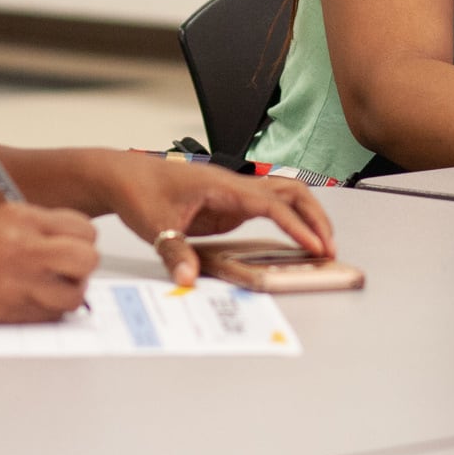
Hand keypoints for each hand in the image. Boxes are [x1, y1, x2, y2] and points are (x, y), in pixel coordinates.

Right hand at [0, 203, 98, 322]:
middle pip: (87, 259)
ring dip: (68, 294)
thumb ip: (34, 226)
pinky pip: (50, 317)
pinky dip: (48, 313)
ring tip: (50, 290)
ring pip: (75, 295)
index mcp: (20, 218)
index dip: (83, 239)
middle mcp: (23, 248)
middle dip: (83, 266)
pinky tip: (29, 302)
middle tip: (69, 270)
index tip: (73, 245)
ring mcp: (18, 283)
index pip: (83, 228)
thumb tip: (69, 240)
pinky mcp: (9, 313)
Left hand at [101, 155, 334, 285]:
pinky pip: (269, 209)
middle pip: (291, 192)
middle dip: (315, 217)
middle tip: (329, 248)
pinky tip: (296, 243)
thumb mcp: (155, 226)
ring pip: (284, 195)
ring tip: (321, 245)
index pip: (271, 204)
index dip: (296, 225)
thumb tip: (189, 278)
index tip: (314, 246)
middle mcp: (234, 186)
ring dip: (307, 215)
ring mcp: (234, 195)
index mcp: (222, 186)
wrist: (124, 176)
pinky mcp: (229, 206)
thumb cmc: (140, 191)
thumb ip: (175, 252)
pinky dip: (290, 221)